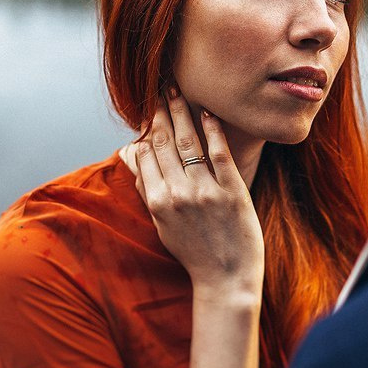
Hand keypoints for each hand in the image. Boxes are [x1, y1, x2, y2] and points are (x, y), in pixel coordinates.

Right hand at [133, 90, 263, 301]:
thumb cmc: (194, 254)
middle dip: (160, 111)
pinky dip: (213, 131)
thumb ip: (149, 192)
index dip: (145, 127)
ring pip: (188, 142)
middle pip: (164, 142)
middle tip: (160, 87)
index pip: (146, 153)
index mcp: (157, 202)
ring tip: (178, 91)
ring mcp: (205, 192)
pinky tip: (208, 113)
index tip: (147, 106)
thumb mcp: (163, 226)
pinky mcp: (232, 192)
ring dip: (182, 112)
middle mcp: (177, 194)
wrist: (226, 280)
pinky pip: (220, 154)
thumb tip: (135, 160)